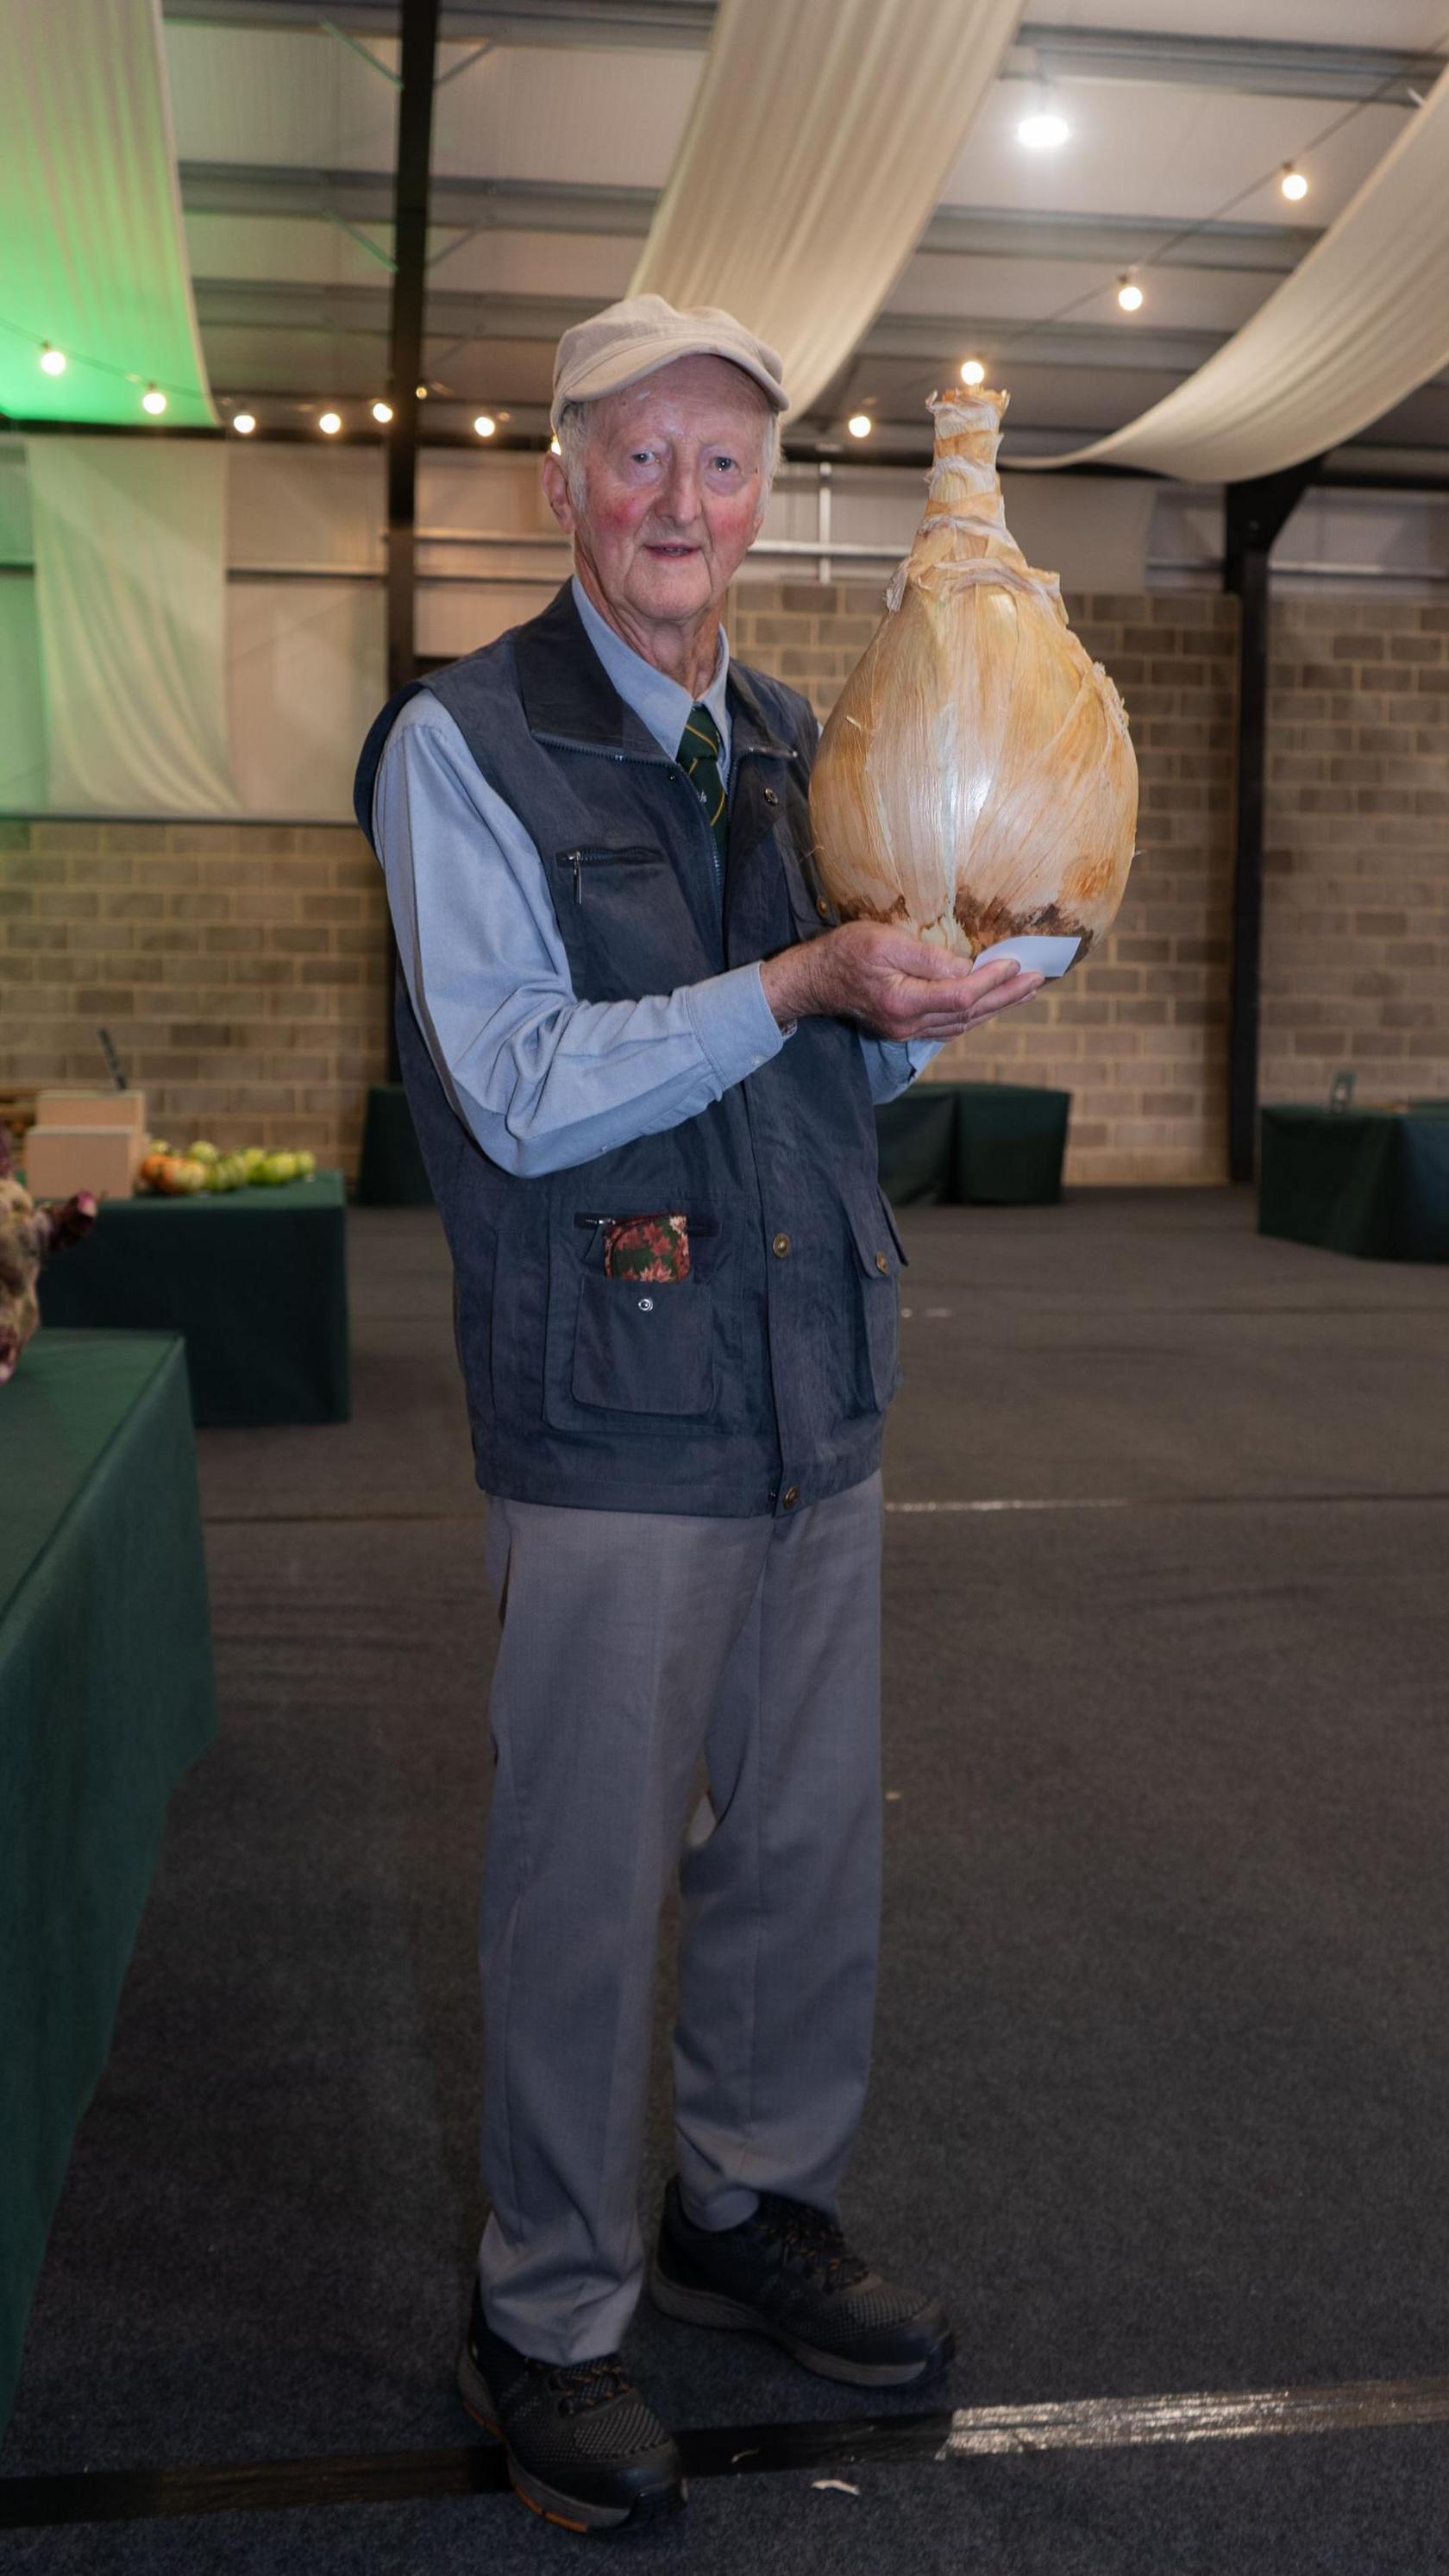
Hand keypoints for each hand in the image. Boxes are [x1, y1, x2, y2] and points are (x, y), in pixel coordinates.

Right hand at [759, 920, 1044, 1042]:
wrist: (813, 980)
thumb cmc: (844, 952)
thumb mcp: (883, 941)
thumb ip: (927, 957)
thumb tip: (967, 968)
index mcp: (903, 1001)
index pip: (961, 995)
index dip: (992, 980)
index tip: (1014, 962)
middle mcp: (908, 1024)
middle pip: (970, 1013)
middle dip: (1007, 996)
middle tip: (1038, 980)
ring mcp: (907, 1031)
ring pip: (963, 1023)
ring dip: (997, 1006)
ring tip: (1025, 991)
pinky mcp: (904, 1029)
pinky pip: (950, 1026)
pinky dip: (975, 1014)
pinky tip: (991, 1004)